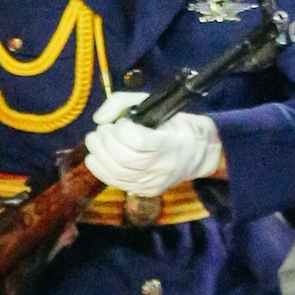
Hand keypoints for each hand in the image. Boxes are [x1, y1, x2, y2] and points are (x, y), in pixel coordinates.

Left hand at [84, 91, 222, 198]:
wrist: (198, 154)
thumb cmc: (173, 124)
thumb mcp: (152, 103)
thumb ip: (121, 102)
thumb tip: (99, 119)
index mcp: (170, 143)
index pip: (137, 141)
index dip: (122, 129)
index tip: (124, 122)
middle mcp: (163, 167)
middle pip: (123, 158)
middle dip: (105, 140)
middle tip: (104, 129)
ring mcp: (154, 182)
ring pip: (116, 172)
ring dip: (99, 153)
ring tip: (97, 140)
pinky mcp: (146, 191)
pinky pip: (116, 183)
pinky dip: (99, 168)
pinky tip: (95, 156)